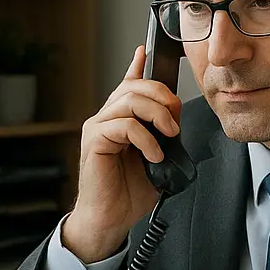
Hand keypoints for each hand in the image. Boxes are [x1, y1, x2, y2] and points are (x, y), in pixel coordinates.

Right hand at [63, 44, 182, 262]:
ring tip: (168, 135)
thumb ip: (163, 135)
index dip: (137, 66)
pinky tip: (154, 155)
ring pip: (129, 101)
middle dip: (162, 96)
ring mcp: (97, 128)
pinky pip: (123, 125)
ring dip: (157, 115)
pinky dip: (145, 138)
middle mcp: (106, 119)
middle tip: (175, 120)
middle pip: (134, 87)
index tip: (145, 50)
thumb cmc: (129, 192)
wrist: (111, 219)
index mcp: (120, 120)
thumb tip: (174, 117)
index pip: (127, 85)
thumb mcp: (157, 158)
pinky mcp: (94, 141)